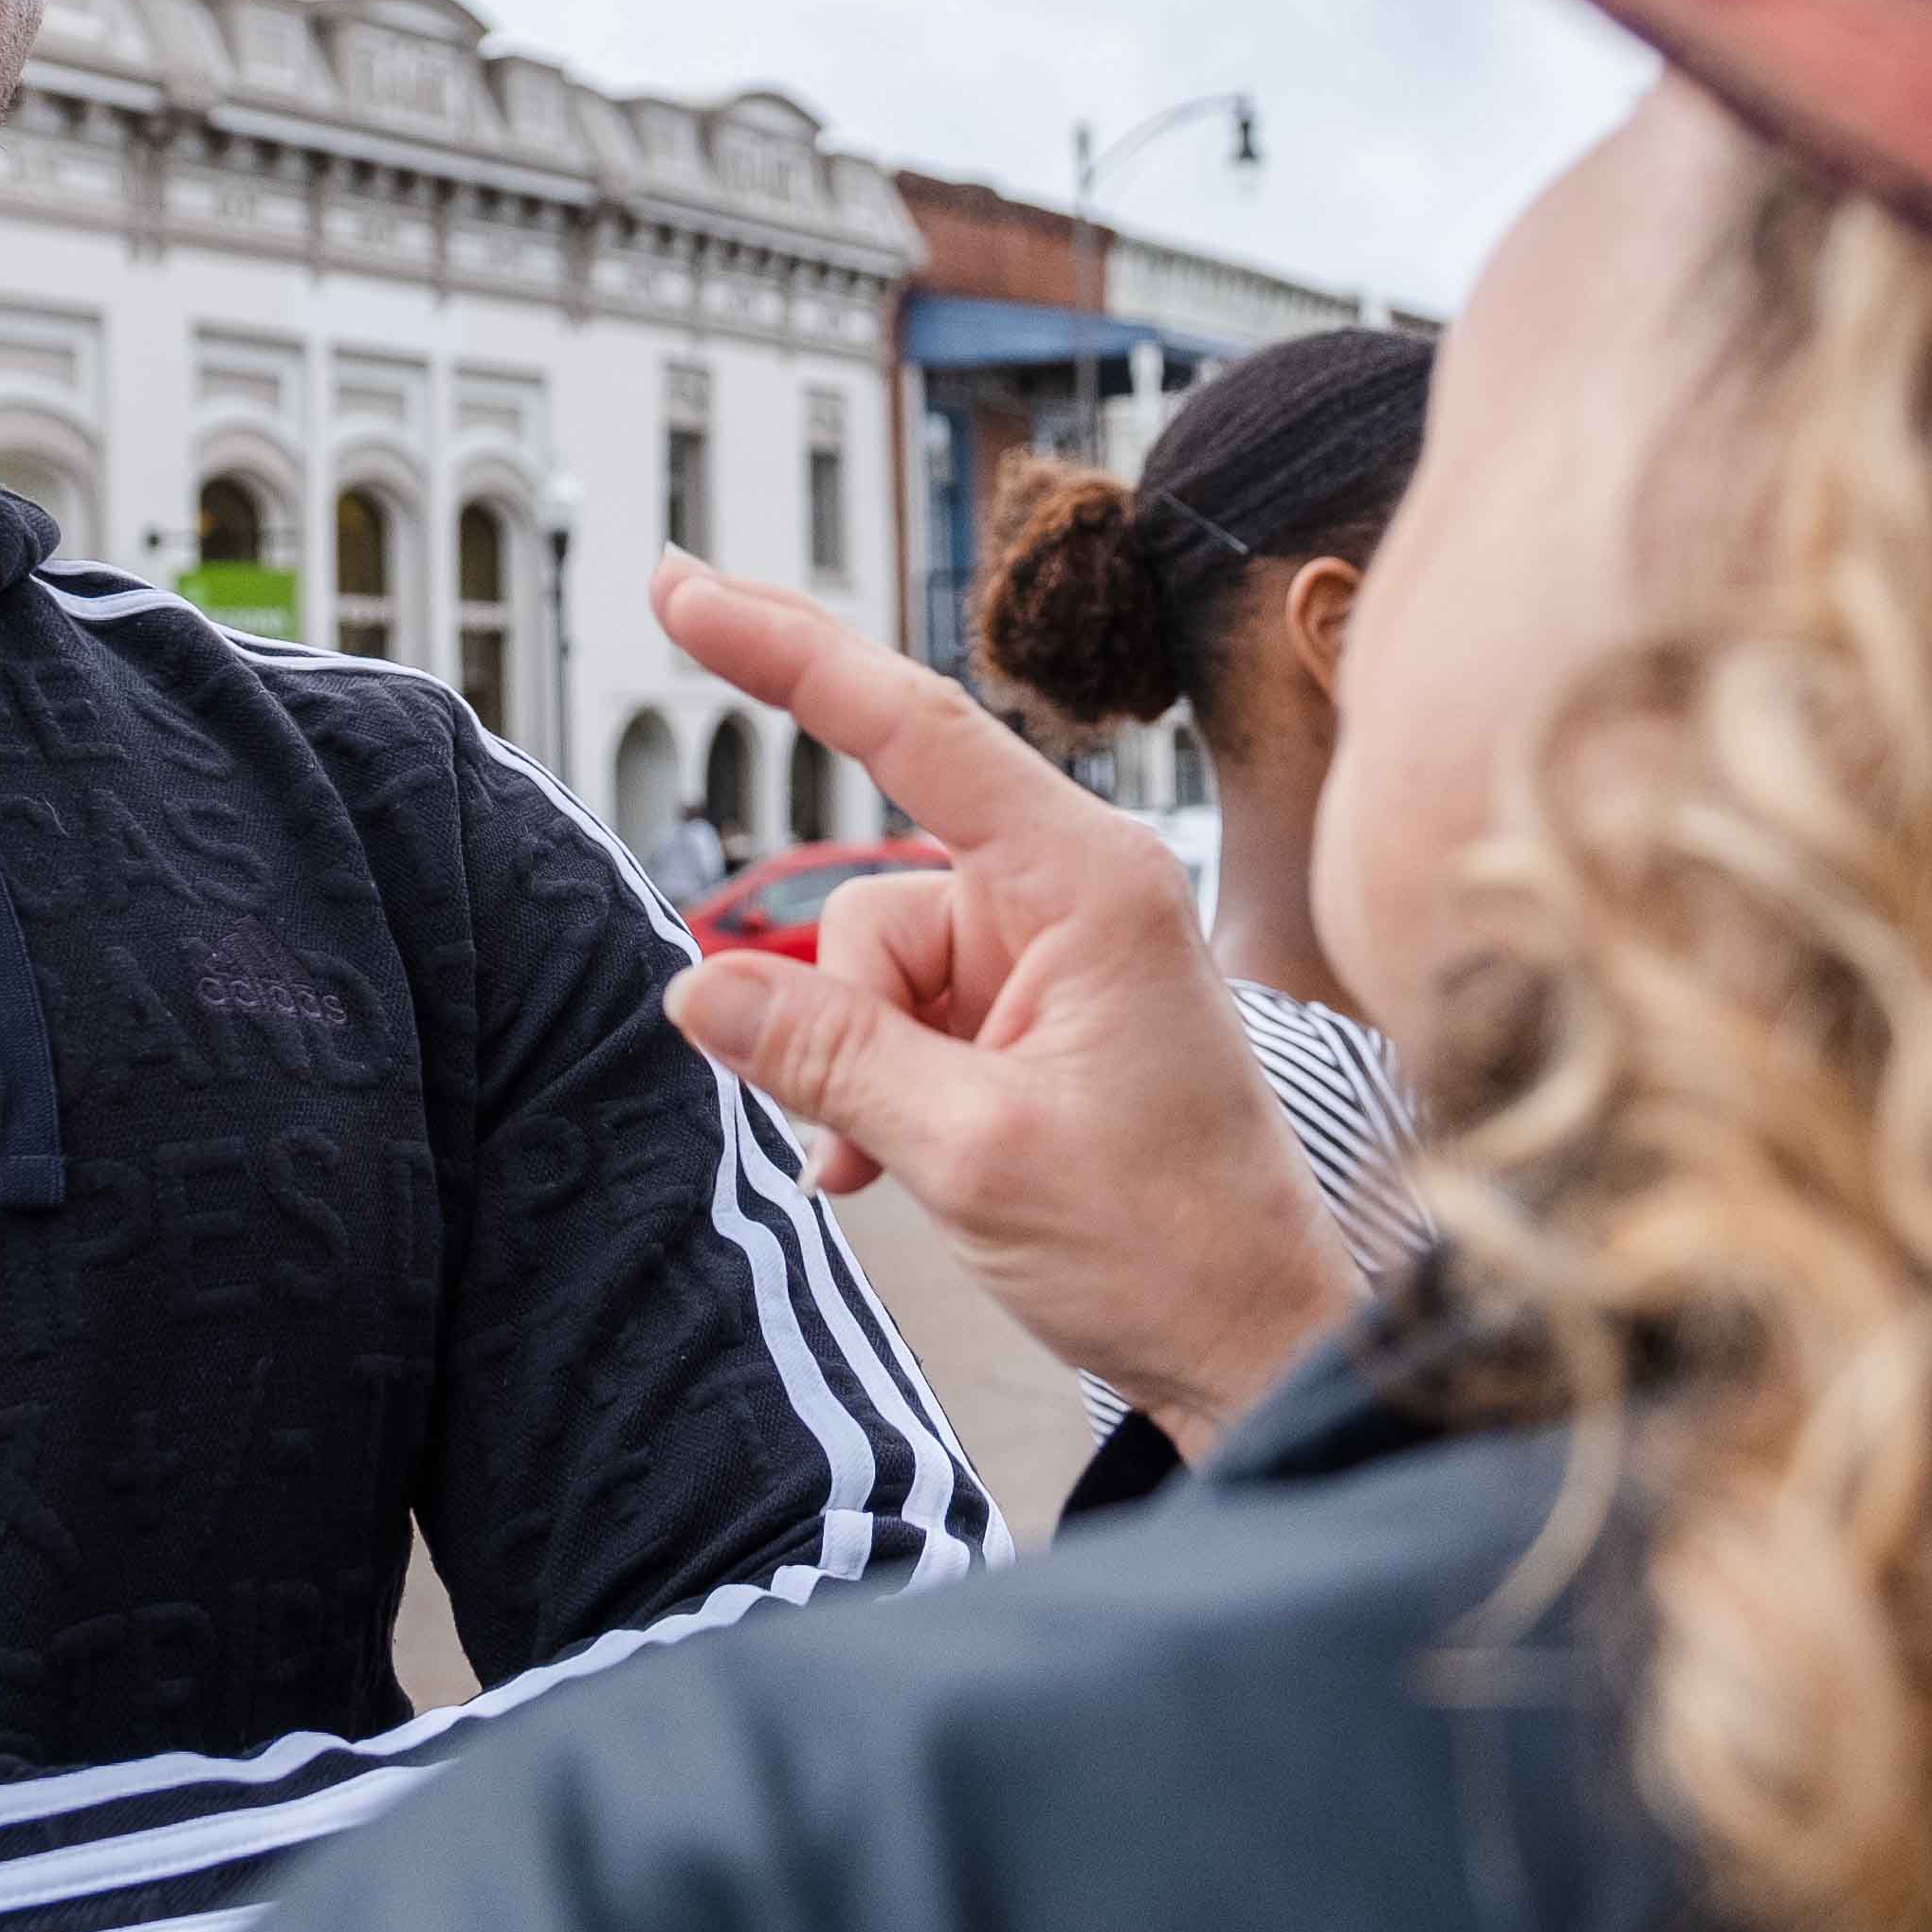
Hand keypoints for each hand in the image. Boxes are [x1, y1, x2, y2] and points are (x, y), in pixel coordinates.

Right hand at [651, 556, 1354, 1461]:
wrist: (1253, 1344)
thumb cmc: (1163, 1246)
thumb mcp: (969, 1151)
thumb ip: (825, 1055)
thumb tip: (696, 984)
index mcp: (1090, 881)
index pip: (913, 727)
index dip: (784, 650)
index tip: (678, 587)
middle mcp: (1075, 892)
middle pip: (873, 902)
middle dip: (841, 1015)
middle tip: (871, 1135)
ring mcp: (1055, 954)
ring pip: (874, 971)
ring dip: (859, 1071)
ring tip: (912, 1165)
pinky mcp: (1037, 1012)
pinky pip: (903, 1016)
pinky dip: (877, 1085)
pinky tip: (888, 1168)